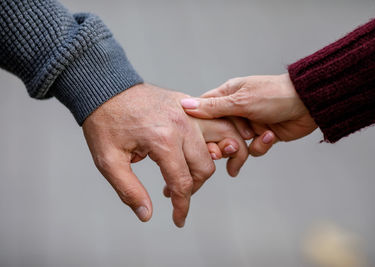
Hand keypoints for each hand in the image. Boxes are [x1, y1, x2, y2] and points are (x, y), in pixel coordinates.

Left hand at [82, 83, 247, 226]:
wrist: (106, 87)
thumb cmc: (105, 122)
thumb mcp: (108, 160)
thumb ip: (129, 190)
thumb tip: (147, 215)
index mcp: (163, 140)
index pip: (182, 183)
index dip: (182, 207)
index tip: (178, 220)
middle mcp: (183, 124)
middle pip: (205, 167)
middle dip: (192, 188)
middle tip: (172, 192)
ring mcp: (190, 112)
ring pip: (221, 142)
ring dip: (213, 162)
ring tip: (195, 173)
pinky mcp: (190, 104)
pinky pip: (217, 122)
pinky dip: (220, 138)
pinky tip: (208, 149)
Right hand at [181, 74, 317, 155]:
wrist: (308, 104)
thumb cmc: (274, 95)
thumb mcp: (240, 101)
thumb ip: (213, 107)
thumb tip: (184, 105)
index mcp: (226, 97)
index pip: (203, 113)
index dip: (199, 128)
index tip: (199, 141)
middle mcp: (235, 111)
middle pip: (217, 134)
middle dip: (223, 144)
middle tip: (226, 150)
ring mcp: (249, 124)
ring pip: (235, 145)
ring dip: (245, 147)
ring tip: (256, 138)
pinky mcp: (262, 136)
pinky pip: (253, 149)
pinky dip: (261, 146)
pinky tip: (270, 137)